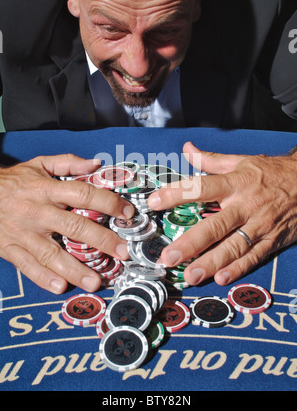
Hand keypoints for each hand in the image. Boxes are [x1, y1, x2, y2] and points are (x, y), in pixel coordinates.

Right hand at [0, 155, 133, 293]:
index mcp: (46, 190)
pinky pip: (28, 266)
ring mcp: (24, 233)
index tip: (127, 212)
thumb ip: (68, 163)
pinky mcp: (11, 249)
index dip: (108, 203)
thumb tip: (96, 164)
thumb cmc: (13, 181)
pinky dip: (43, 278)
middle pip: (74, 227)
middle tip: (122, 252)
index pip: (83, 194)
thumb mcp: (39, 164)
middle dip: (101, 240)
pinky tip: (60, 287)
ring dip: (75, 269)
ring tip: (96, 281)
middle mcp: (37, 212)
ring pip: (52, 254)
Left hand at [148, 142, 296, 285]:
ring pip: (234, 247)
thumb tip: (187, 149)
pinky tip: (220, 277)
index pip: (200, 188)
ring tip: (190, 275)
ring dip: (211, 262)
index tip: (154, 202)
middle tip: (170, 257)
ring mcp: (260, 225)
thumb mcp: (241, 161)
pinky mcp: (272, 240)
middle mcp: (246, 206)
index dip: (176, 194)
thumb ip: (211, 159)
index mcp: (235, 183)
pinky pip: (254, 256)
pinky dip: (238, 268)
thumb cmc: (272, 172)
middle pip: (216, 225)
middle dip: (191, 243)